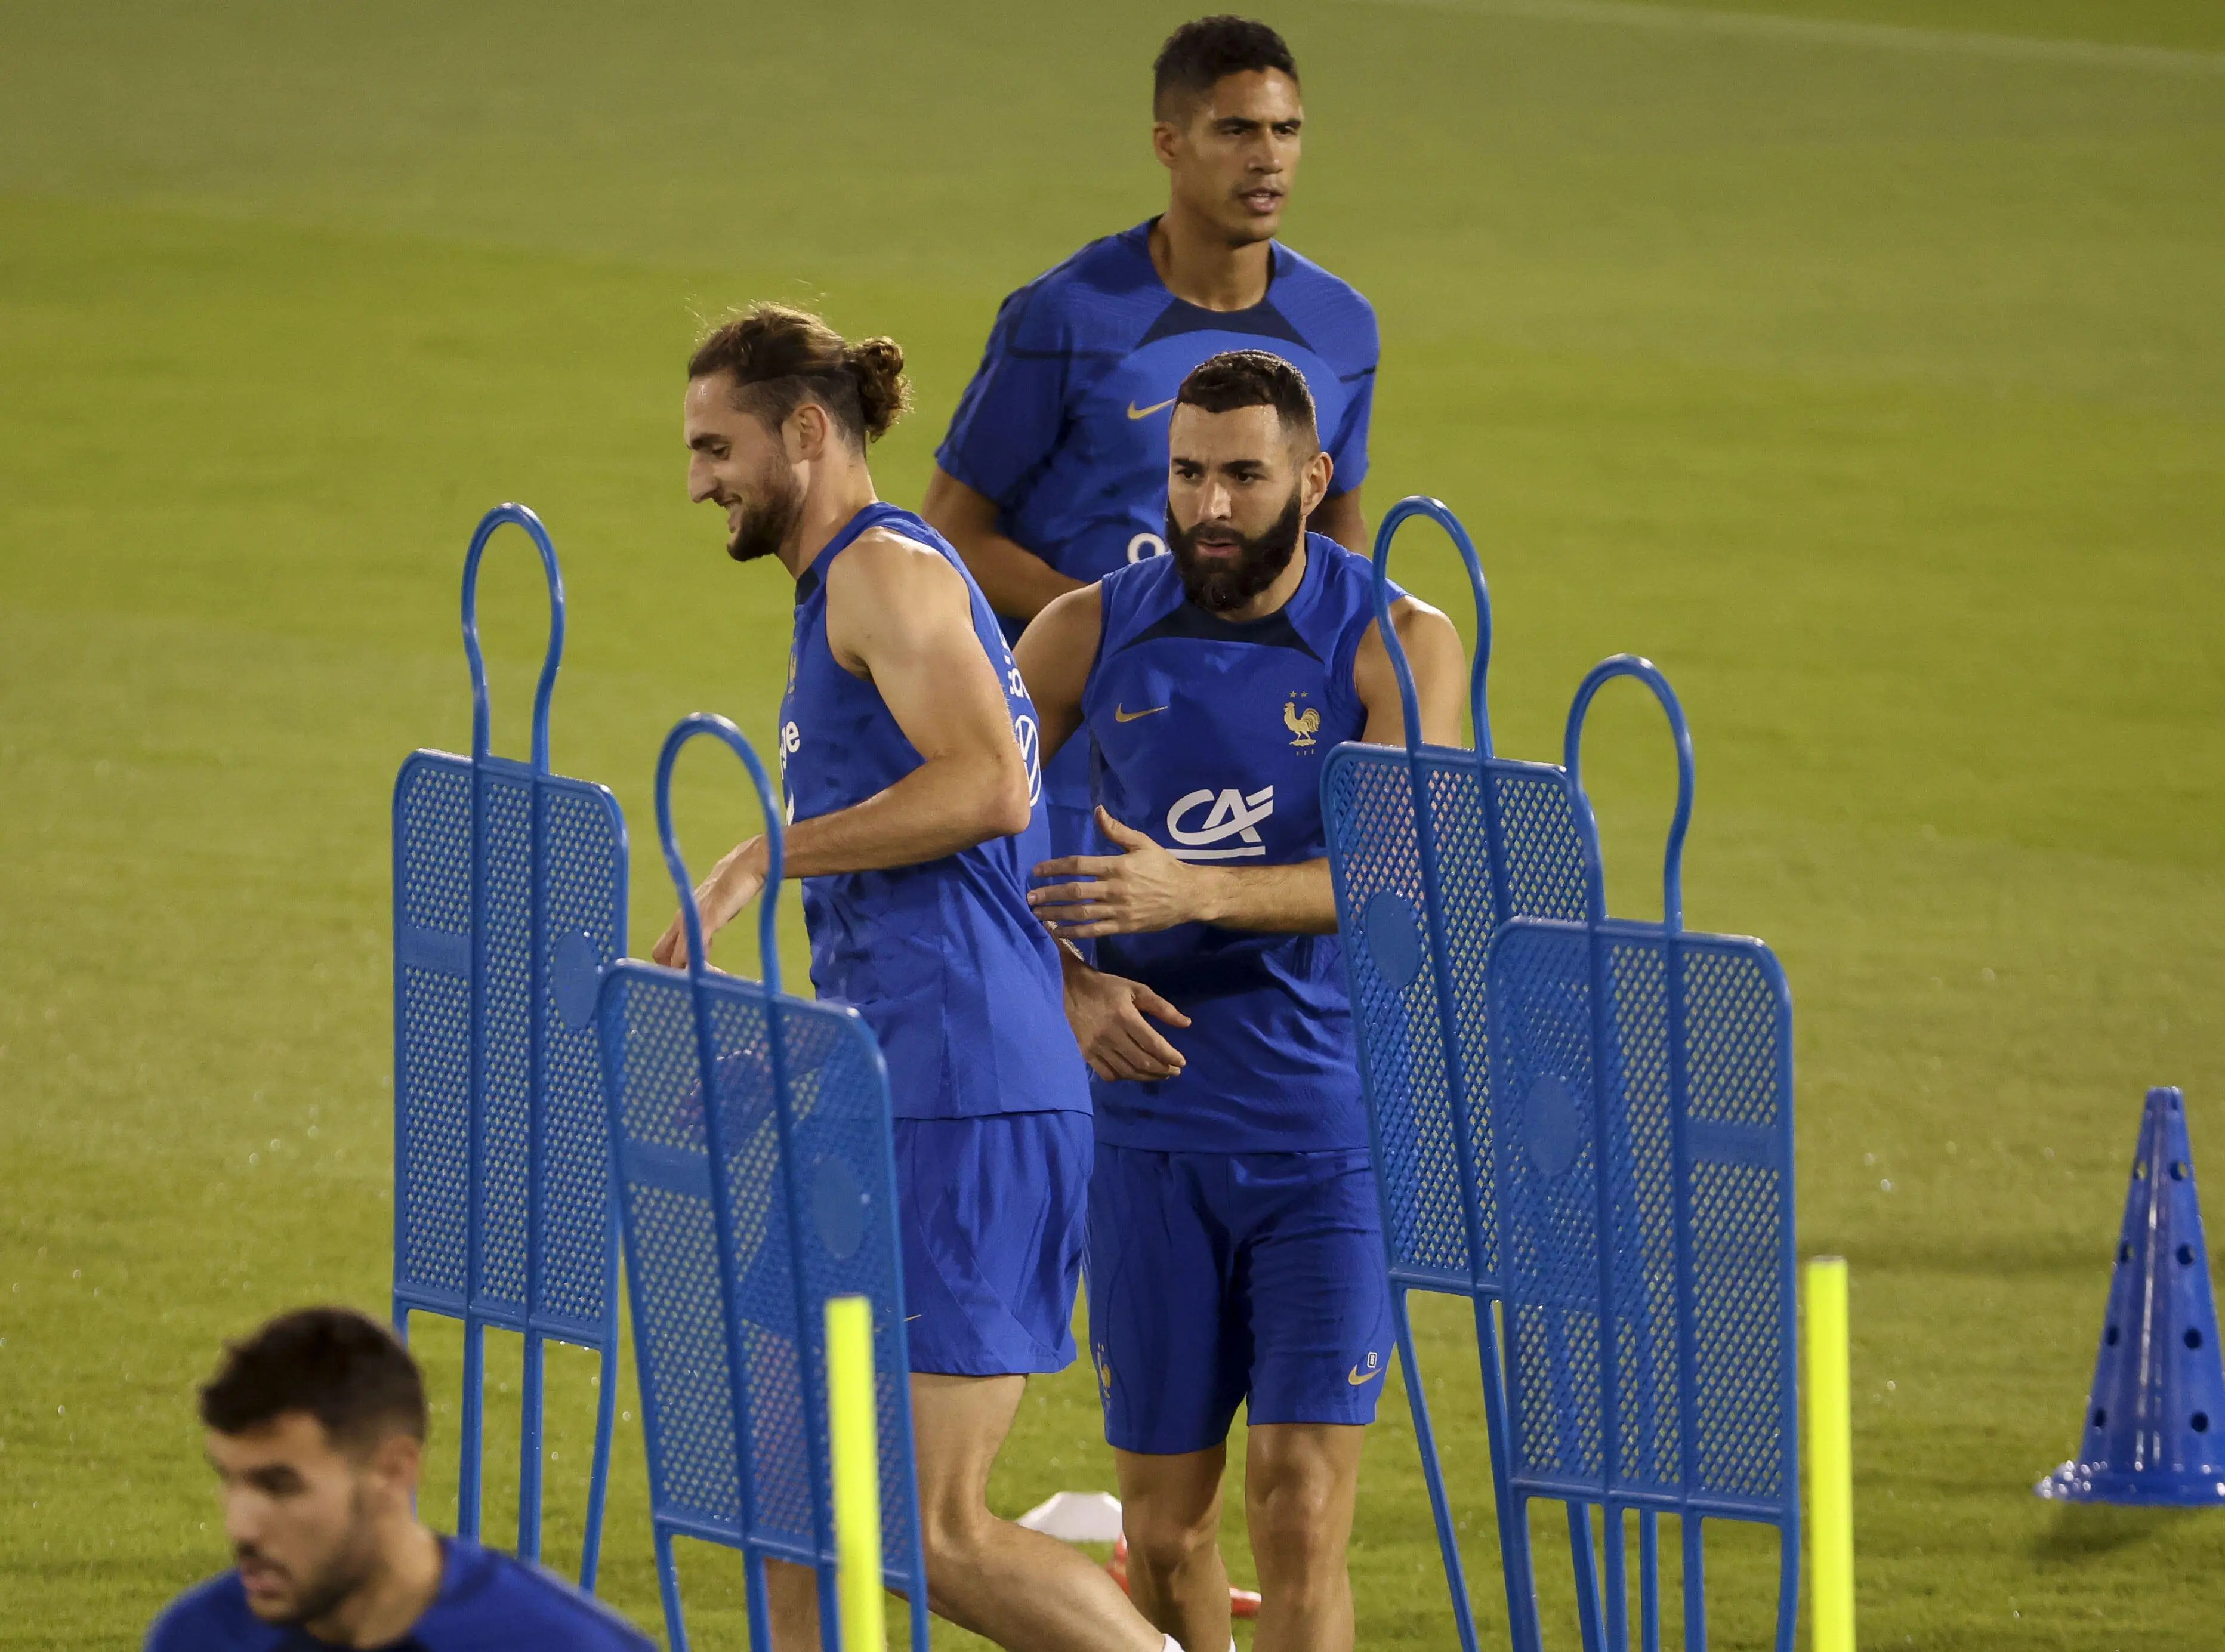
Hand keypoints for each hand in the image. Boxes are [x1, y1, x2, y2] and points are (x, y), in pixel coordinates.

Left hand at [651, 836, 768, 969]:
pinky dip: (699, 966)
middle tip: (697, 979)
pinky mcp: (705, 921)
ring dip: (689, 974)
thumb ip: (703, 932)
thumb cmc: (732, 888)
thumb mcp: (713, 914)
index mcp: (681, 919)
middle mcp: (681, 920)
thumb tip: (701, 951)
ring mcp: (691, 921)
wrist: (745, 866)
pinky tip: (715, 971)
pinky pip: (693, 950)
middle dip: (673, 973)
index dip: (673, 965)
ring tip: (712, 977)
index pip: (662, 950)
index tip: (694, 971)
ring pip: (674, 959)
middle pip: (660, 956)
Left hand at [1028, 807, 1213, 937]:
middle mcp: (1114, 889)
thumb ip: (1117, 830)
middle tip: (1029, 897)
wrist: (1187, 895)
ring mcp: (1118, 910)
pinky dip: (1074, 932)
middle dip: (1049, 894)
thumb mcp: (1143, 843)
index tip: (1037, 871)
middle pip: (1074, 891)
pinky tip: (1058, 931)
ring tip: (1037, 914)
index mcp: (1117, 866)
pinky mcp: (1123, 926)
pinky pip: (1094, 931)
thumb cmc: (1163, 866)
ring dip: (1056, 914)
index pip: (1078, 865)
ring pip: (1080, 913)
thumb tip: (1098, 811)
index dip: (1055, 867)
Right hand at [1059, 952, 1191, 1082]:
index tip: (1182, 1062)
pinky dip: (1125, 1077)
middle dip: (1163, 1069)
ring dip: (1147, 1076)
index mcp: (1125, 1016)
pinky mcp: (1086, 1054)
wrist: (1070, 989)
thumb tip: (1186, 1023)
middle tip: (1175, 1071)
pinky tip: (1135, 1073)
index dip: (1170, 1056)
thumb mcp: (1137, 989)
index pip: (1152, 1043)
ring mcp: (1096, 1047)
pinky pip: (1108, 1074)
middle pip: (1142, 1061)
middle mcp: (1110, 1034)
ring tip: (1161, 1074)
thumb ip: (1162, 1007)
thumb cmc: (1108, 988)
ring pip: (1127, 1071)